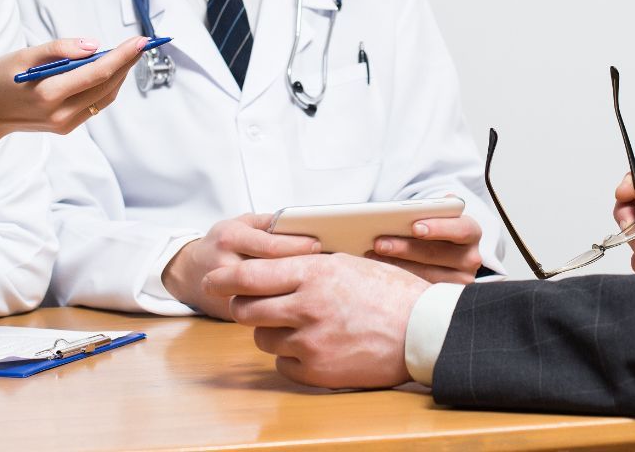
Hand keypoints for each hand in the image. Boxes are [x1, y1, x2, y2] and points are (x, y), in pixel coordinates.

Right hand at [0, 36, 144, 172]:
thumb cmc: (1, 79)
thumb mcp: (23, 55)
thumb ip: (58, 48)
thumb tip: (93, 45)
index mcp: (49, 95)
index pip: (97, 73)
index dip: (123, 56)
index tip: (141, 41)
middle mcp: (61, 114)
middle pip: (107, 85)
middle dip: (127, 62)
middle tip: (142, 42)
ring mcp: (66, 124)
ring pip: (106, 95)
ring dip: (121, 74)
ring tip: (130, 52)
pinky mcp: (68, 127)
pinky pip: (97, 103)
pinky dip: (108, 85)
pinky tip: (112, 69)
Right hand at [162, 214, 320, 319]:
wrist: (189, 273)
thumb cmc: (222, 244)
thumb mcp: (240, 224)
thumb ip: (268, 223)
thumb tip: (300, 224)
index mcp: (231, 239)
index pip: (269, 244)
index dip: (296, 246)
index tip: (318, 245)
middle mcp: (226, 265)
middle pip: (269, 271)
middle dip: (298, 270)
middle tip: (324, 268)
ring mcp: (226, 292)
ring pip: (266, 295)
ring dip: (291, 291)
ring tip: (316, 285)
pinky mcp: (230, 313)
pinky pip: (261, 310)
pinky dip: (281, 305)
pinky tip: (298, 301)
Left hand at [205, 253, 425, 388]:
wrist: (423, 330)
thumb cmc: (391, 292)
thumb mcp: (348, 263)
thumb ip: (308, 266)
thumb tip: (273, 267)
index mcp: (314, 272)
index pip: (249, 276)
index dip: (223, 279)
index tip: (210, 280)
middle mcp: (306, 306)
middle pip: (246, 309)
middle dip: (243, 306)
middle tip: (251, 304)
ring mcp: (310, 342)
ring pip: (262, 338)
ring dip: (271, 331)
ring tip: (298, 324)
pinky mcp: (317, 371)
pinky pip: (282, 364)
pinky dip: (291, 356)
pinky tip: (313, 346)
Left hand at [371, 210, 482, 283]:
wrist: (443, 255)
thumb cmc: (434, 230)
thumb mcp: (436, 217)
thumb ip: (430, 209)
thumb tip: (421, 204)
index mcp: (471, 232)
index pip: (461, 229)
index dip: (439, 227)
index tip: (415, 227)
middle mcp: (470, 258)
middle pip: (437, 254)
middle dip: (405, 248)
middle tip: (379, 243)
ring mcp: (460, 281)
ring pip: (426, 275)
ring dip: (396, 266)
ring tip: (373, 256)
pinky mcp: (445, 298)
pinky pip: (419, 291)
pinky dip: (398, 280)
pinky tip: (379, 272)